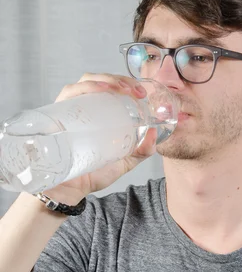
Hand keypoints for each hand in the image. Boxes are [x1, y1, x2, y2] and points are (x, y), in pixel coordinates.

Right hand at [45, 73, 156, 203]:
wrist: (70, 191)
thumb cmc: (93, 173)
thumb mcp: (125, 161)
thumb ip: (142, 150)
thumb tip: (155, 133)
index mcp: (97, 113)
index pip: (110, 86)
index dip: (126, 83)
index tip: (142, 93)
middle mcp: (81, 107)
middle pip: (98, 79)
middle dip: (119, 80)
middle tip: (136, 92)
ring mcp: (68, 109)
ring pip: (85, 81)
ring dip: (105, 80)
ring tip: (121, 89)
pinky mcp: (57, 114)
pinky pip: (69, 92)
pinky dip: (86, 87)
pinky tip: (100, 90)